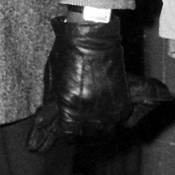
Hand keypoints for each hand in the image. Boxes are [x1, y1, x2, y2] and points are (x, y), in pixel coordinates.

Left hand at [28, 16, 132, 151]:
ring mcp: (107, 110)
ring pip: (105, 131)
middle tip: (82, 118)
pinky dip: (115, 117)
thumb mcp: (54, 81)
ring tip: (96, 114)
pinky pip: (120, 120)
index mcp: (69, 108)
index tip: (68, 125)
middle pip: (87, 135)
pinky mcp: (123, 103)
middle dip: (83, 128)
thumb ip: (55, 103)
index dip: (67, 131)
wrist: (92, 39)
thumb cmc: (68, 55)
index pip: (69, 134)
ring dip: (100, 125)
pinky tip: (109, 107)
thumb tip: (51, 119)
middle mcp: (89, 113)